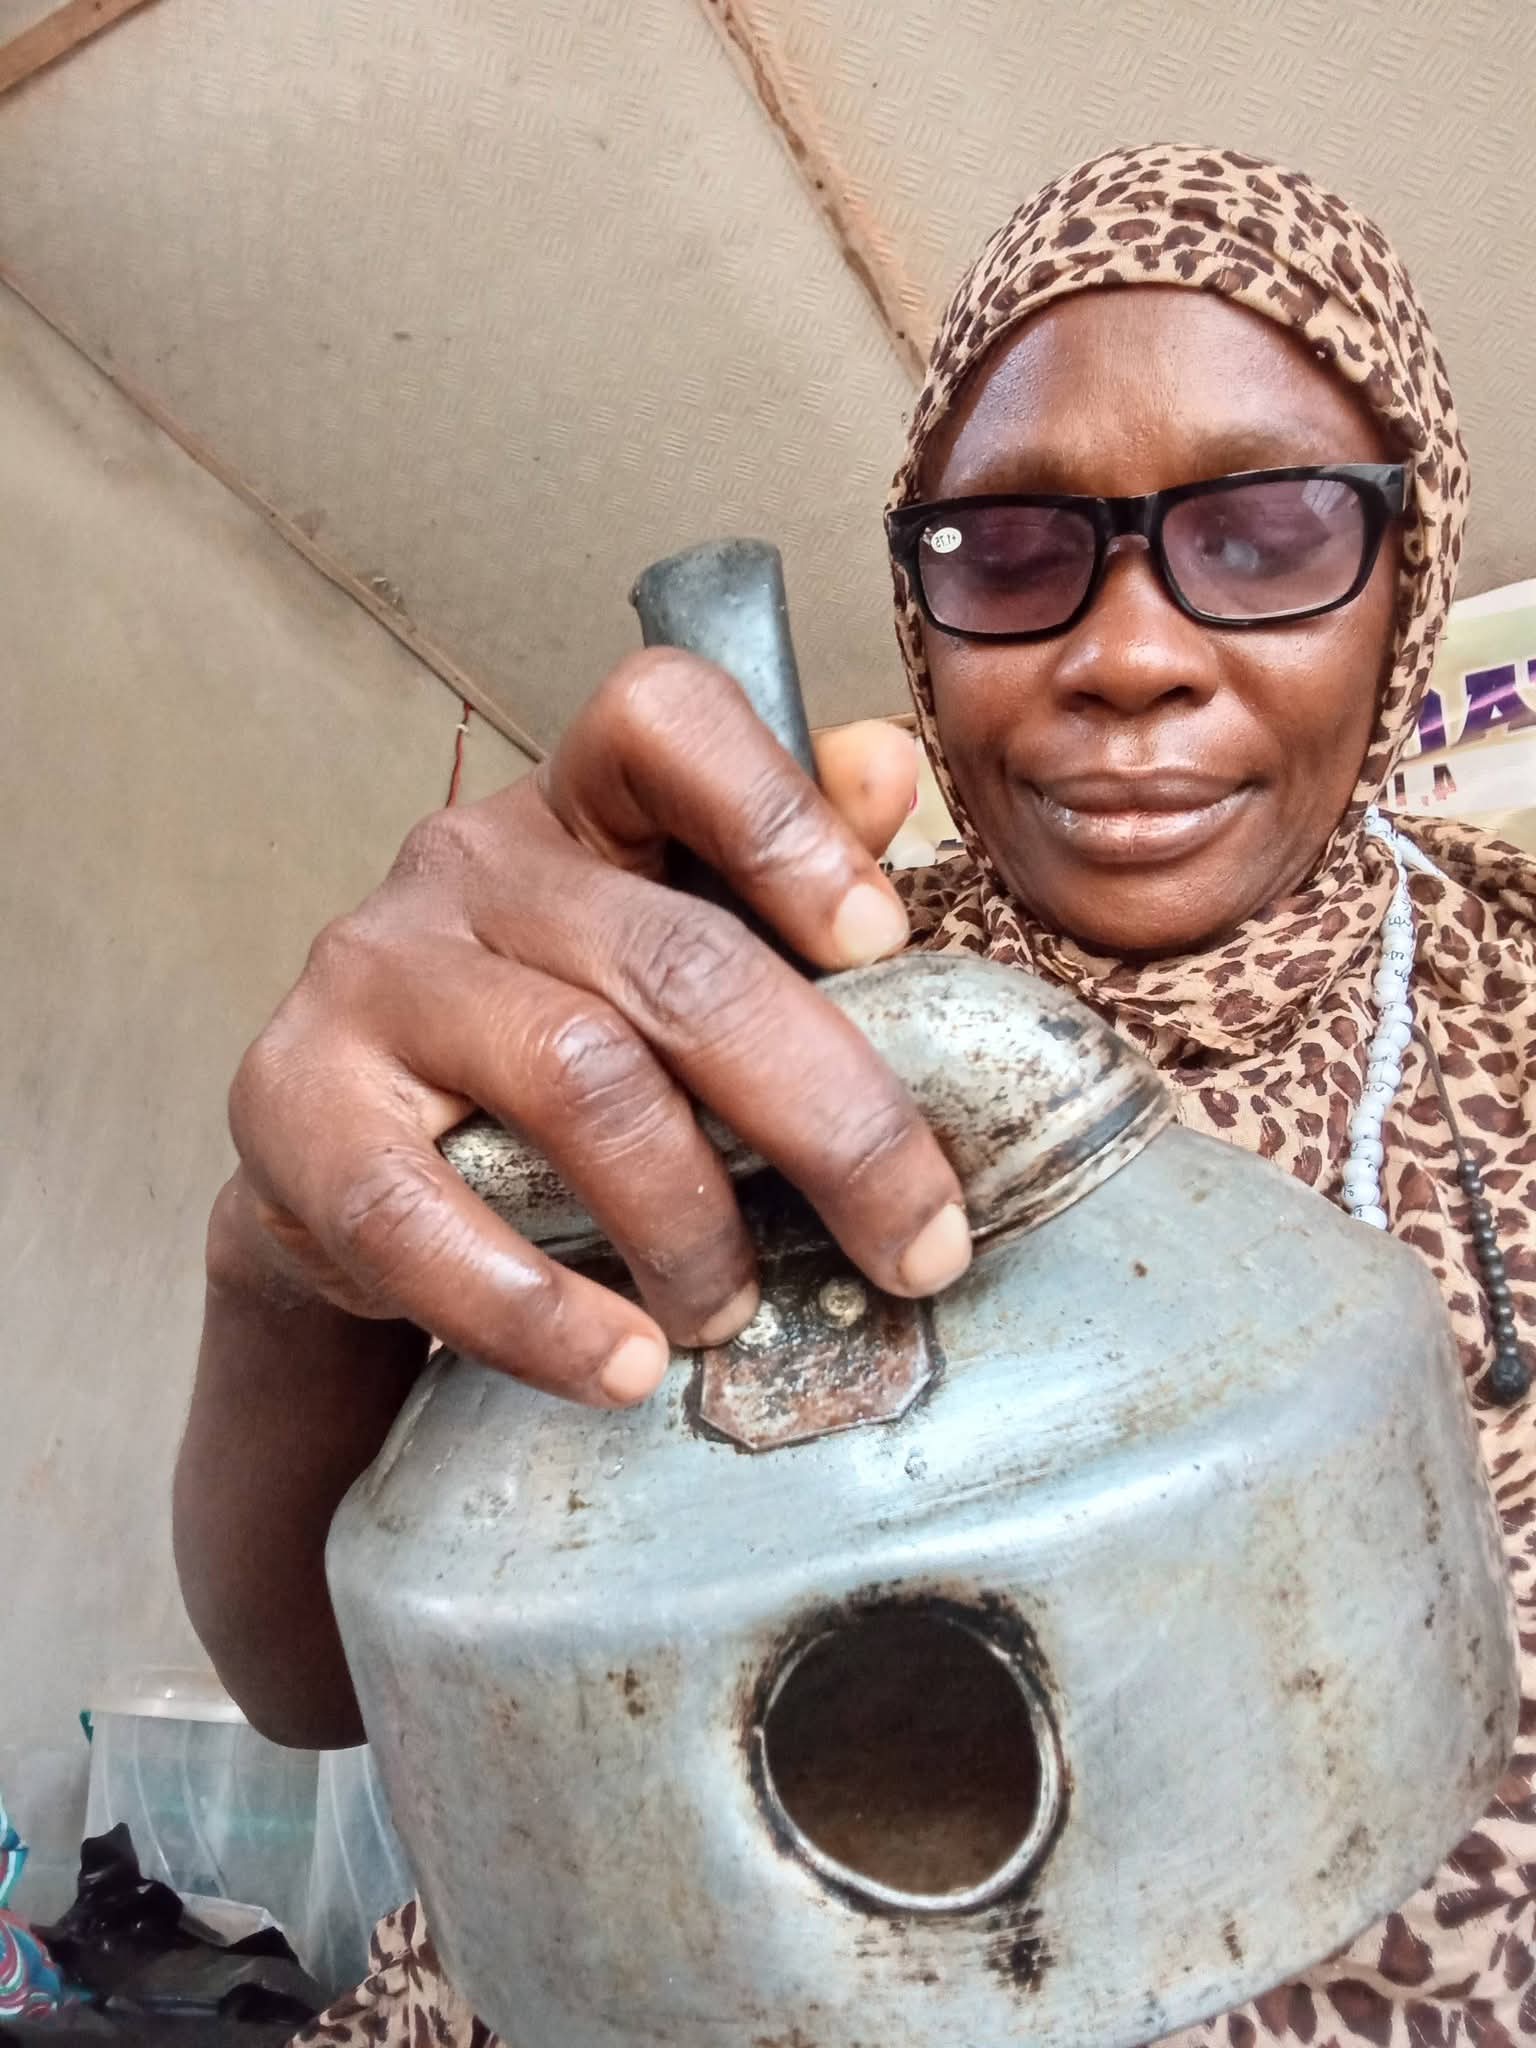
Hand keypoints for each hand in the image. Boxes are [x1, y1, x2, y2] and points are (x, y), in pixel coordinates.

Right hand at [222, 656, 968, 1407]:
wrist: (354, 1165)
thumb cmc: (556, 1044)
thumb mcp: (672, 945)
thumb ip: (780, 869)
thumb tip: (889, 771)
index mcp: (581, 808)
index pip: (663, 721)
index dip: (782, 814)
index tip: (882, 943)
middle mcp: (468, 865)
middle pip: (675, 960)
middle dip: (832, 1119)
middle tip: (918, 1244)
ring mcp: (372, 978)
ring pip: (578, 1078)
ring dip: (691, 1224)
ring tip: (734, 1314)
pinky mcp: (294, 1108)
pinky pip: (422, 1216)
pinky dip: (541, 1312)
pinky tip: (623, 1367)